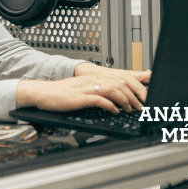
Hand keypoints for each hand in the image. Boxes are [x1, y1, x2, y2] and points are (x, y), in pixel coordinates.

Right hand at [17, 65, 150, 113]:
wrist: (44, 93)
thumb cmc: (63, 93)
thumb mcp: (83, 89)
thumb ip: (99, 91)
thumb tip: (115, 99)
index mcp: (95, 76)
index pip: (121, 78)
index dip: (135, 87)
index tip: (143, 98)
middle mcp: (93, 79)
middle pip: (121, 83)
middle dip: (135, 96)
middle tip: (140, 106)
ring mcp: (87, 88)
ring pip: (114, 90)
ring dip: (125, 101)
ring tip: (130, 109)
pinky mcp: (81, 97)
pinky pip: (100, 100)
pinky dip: (111, 106)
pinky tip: (115, 111)